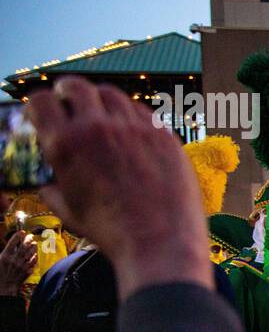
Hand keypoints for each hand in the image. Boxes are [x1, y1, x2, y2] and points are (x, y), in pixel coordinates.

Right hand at [0, 230, 36, 294]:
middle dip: (28, 239)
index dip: (18, 236)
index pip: (12, 243)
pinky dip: (35, 256)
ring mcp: (22, 265)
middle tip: (30, 236)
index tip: (22, 232)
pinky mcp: (27, 270)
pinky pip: (33, 261)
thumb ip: (4, 253)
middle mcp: (14, 259)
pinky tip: (35, 254)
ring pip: (31, 252)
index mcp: (5, 256)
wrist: (4, 286)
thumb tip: (9, 246)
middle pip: (24, 246)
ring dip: (33, 246)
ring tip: (34, 243)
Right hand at [26, 77, 211, 297]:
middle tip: (70, 100)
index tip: (45, 111)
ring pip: (112, 95)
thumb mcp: (69, 211)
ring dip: (101, 101)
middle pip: (76, 86)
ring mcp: (135, 128)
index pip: (42, 100)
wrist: (161, 245)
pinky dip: (132, 115)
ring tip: (102, 114)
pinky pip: (143, 111)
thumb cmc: (113, 234)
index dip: (41, 104)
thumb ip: (53, 188)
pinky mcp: (164, 135)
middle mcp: (98, 128)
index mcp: (65, 144)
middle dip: (68, 91)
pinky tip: (132, 129)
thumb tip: (48, 182)